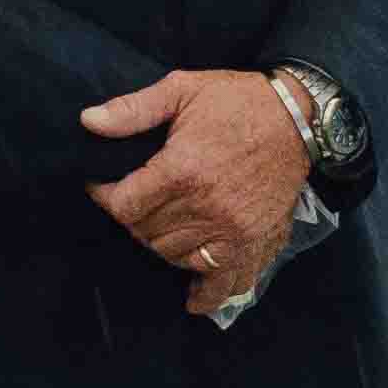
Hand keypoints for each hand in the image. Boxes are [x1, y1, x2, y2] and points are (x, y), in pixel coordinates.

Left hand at [80, 67, 313, 320]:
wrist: (299, 118)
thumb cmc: (238, 101)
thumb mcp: (183, 89)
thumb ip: (133, 110)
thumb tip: (87, 121)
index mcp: (182, 171)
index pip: (124, 206)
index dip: (107, 197)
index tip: (105, 187)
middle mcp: (205, 208)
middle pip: (146, 234)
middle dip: (135, 217)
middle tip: (139, 200)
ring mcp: (232, 231)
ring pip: (175, 257)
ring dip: (162, 244)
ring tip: (165, 225)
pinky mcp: (255, 243)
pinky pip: (225, 283)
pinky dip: (206, 294)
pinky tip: (192, 298)